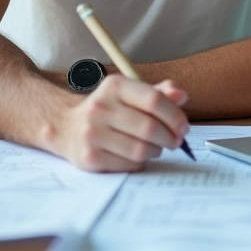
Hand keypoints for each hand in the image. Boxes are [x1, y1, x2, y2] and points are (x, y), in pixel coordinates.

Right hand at [51, 76, 189, 171]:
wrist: (67, 127)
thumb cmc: (109, 109)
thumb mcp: (131, 93)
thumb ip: (159, 93)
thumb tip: (181, 96)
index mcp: (114, 86)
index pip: (154, 100)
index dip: (175, 116)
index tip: (183, 126)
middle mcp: (100, 108)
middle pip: (150, 128)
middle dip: (170, 137)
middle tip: (175, 140)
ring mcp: (92, 134)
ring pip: (142, 149)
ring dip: (156, 151)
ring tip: (155, 147)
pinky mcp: (89, 158)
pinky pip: (129, 165)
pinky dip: (141, 162)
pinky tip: (137, 155)